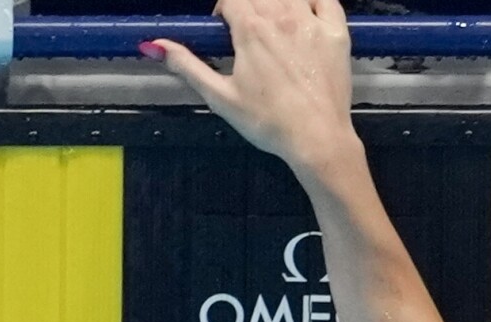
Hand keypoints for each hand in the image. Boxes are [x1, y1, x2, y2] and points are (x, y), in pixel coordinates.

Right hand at [150, 0, 355, 171]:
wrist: (317, 138)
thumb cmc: (267, 122)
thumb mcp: (220, 96)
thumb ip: (187, 65)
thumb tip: (153, 44)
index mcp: (251, 28)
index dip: (224, 9)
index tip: (225, 28)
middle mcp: (282, 15)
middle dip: (248, 7)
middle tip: (248, 32)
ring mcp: (313, 22)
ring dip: (276, 3)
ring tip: (274, 26)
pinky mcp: (337, 33)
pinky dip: (314, 0)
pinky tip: (306, 12)